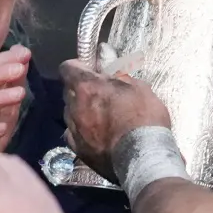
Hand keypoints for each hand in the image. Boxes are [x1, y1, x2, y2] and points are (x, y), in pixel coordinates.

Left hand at [59, 59, 171, 182]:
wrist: (144, 158)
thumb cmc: (145, 118)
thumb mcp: (139, 87)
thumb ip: (117, 71)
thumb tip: (104, 54)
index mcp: (87, 87)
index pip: (67, 68)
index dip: (79, 66)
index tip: (91, 69)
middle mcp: (74, 107)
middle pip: (68, 90)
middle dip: (80, 88)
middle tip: (100, 92)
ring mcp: (74, 130)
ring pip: (69, 113)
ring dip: (80, 110)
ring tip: (99, 115)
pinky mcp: (77, 150)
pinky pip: (72, 134)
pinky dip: (80, 130)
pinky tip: (95, 133)